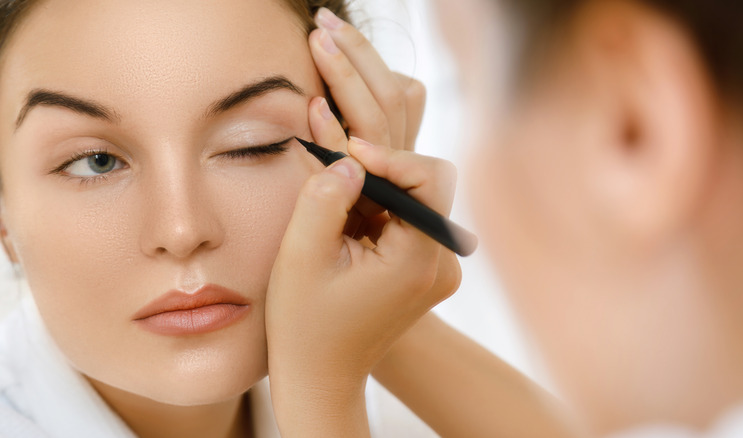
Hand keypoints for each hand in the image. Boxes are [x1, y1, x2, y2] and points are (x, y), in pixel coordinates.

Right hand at [266, 135, 458, 435]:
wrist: (321, 378)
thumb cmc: (305, 325)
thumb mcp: (301, 256)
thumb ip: (324, 197)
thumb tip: (350, 158)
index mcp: (419, 261)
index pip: (431, 178)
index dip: (389, 155)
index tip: (345, 152)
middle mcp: (442, 263)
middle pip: (424, 185)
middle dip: (378, 173)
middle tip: (331, 176)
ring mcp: (437, 269)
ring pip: (413, 200)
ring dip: (373, 194)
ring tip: (331, 213)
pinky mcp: (425, 270)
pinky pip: (406, 221)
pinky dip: (376, 213)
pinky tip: (343, 231)